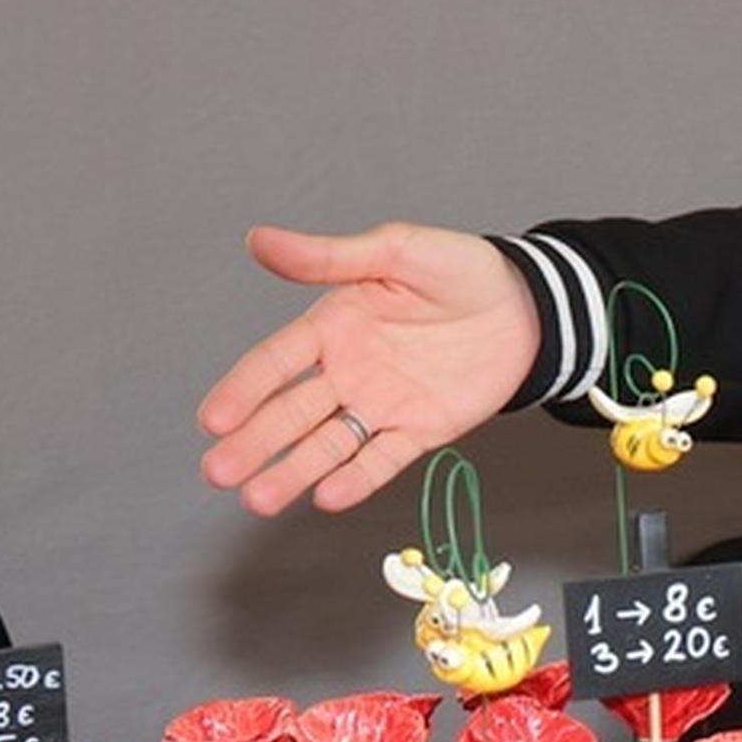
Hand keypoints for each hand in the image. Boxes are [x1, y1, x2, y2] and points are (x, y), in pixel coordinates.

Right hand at [197, 223, 539, 514]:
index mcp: (333, 326)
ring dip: (294, 472)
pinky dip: (358, 479)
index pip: (275, 362)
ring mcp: (382, 404)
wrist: (529, 304)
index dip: (243, 389)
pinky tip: (329, 497)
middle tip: (217, 472)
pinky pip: (384, 459)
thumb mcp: (396, 250)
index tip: (212, 420)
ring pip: (328, 445)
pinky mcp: (421, 431)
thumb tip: (258, 239)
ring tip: (258, 501)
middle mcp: (348, 371)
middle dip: (254, 444)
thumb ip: (329, 257)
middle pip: (291, 413)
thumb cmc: (459, 269)